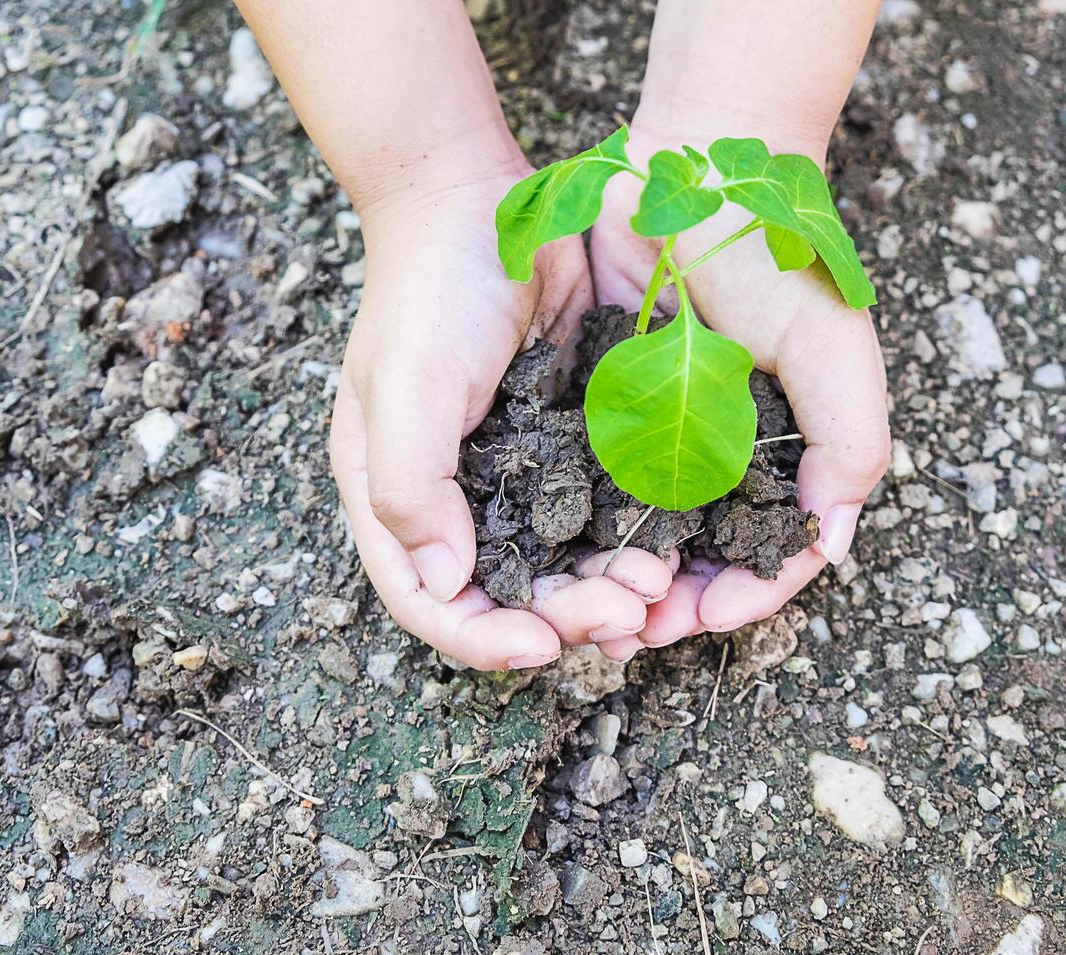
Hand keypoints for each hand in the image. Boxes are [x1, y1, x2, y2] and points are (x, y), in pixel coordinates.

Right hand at [331, 171, 676, 669]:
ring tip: (656, 588)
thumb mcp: (404, 385)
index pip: (428, 599)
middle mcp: (453, 497)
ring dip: (605, 587)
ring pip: (560, 563)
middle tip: (627, 612)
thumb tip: (447, 584)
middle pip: (503, 594)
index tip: (543, 644)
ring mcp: (513, 473)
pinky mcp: (565, 444)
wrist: (480, 199)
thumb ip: (409, 485)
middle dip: (564, 614)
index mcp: (395, 494)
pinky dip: (630, 538)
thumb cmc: (429, 289)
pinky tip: (671, 549)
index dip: (480, 638)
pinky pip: (598, 511)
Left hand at [589, 126, 889, 645]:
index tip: (708, 617)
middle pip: (698, 558)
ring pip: (638, 535)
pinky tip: (553, 554)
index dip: (745, 594)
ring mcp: (658, 436)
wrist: (693, 178)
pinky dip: (575, 527)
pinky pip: (585, 483)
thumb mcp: (831, 348)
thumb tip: (834, 543)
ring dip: (617, 580)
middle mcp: (718, 456)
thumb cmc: (776, 260)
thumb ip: (849, 443)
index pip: (770, 550)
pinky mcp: (601, 410)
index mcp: (780, 452)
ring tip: (591, 612)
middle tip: (633, 634)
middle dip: (669, 605)